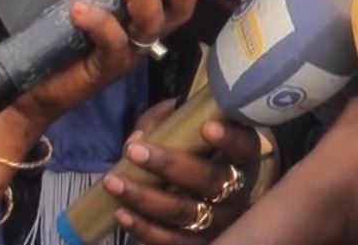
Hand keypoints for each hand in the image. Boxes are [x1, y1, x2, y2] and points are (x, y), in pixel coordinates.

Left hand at [11, 0, 201, 128]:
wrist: (34, 90)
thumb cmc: (60, 41)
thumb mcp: (84, 3)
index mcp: (143, 17)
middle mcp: (144, 34)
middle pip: (178, 11)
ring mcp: (129, 53)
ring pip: (150, 24)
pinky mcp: (109, 68)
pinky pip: (114, 43)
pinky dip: (100, 22)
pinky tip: (79, 10)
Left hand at [107, 99, 261, 243]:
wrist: (212, 195)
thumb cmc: (199, 153)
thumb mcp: (190, 130)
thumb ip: (165, 125)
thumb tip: (136, 139)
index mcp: (244, 157)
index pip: (243, 146)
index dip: (228, 139)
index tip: (206, 127)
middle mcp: (238, 191)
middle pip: (208, 180)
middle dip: (168, 165)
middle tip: (134, 151)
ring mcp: (220, 222)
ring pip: (184, 212)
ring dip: (144, 198)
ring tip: (113, 182)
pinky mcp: (201, 243)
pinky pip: (172, 241)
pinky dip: (143, 228)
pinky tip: (121, 213)